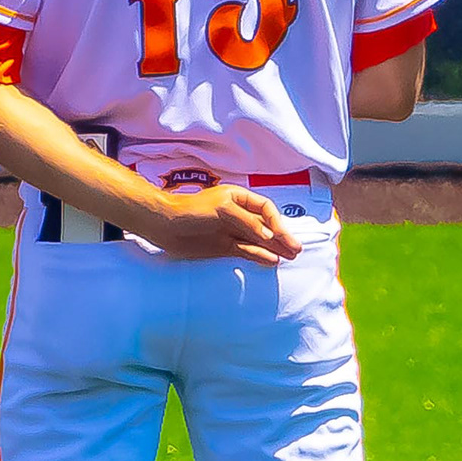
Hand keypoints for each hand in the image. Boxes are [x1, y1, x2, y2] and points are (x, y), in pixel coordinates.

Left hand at [147, 186, 302, 265]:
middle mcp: (238, 214)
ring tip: (290, 257)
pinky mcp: (224, 247)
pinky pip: (247, 251)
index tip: (281, 235)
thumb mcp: (222, 210)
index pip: (266, 209)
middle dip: (281, 237)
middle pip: (266, 226)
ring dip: (274, 248)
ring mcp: (232, 231)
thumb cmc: (191, 211)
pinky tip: (271, 261)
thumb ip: (247, 222)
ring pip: (259, 241)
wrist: (165, 226)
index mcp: (239, 199)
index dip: (277, 222)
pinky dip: (259, 256)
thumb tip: (268, 236)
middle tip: (297, 250)